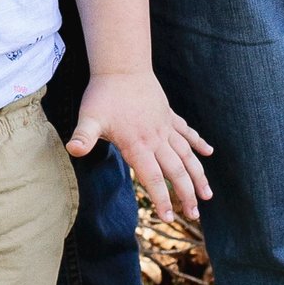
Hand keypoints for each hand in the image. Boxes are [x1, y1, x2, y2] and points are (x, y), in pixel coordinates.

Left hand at [70, 74, 212, 228]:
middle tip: (194, 216)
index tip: (169, 218)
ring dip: (198, 175)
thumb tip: (74, 150)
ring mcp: (165, 127)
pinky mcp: (168, 116)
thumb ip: (84, 135)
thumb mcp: (89, 117)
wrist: (122, 67)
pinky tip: (209, 153)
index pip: (152, 177)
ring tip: (208, 195)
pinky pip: (186, 133)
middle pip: (175, 171)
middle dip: (186, 194)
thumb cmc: (103, 95)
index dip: (161, 198)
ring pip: (186, 155)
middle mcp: (156, 139)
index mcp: (137, 144)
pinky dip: (198, 142)